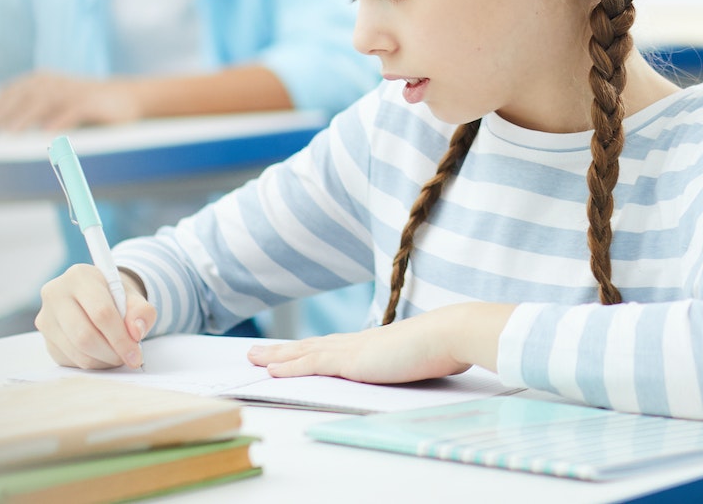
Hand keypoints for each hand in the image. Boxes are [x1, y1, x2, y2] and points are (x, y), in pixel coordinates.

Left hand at [0, 73, 143, 131]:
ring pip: (44, 102)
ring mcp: (73, 91)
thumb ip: (28, 111)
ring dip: (25, 119)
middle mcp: (54, 82)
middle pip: (22, 97)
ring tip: (9, 136)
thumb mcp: (53, 105)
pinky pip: (73, 111)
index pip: (10, 93)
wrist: (126, 98)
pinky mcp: (92, 102)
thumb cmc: (83, 107)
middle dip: (2, 116)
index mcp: (40, 81)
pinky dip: (59, 121)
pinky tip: (47, 135)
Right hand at [39, 264, 156, 369]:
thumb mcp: (134, 296)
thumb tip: (136, 332)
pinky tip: (103, 355)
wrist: (96, 297)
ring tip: (118, 355)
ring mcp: (46, 319)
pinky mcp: (46, 340)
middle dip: (111, 353)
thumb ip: (142, 311)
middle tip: (128, 357)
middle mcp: (55, 295)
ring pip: (77, 352)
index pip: (101, 312)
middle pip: (84, 336)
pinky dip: (92, 364)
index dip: (121, 338)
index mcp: (79, 276)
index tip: (136, 354)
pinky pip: (70, 361)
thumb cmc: (115, 296)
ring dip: (103, 361)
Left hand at [247, 304, 512, 384]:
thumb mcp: (422, 355)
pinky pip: (310, 364)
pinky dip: (289, 366)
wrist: (450, 333)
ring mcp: (352, 349)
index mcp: (374, 343)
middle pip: (311, 346)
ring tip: (252, 357)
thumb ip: (412, 360)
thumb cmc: (444, 345)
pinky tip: (270, 370)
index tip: (292, 350)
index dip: (309, 349)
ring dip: (276, 356)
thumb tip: (418, 365)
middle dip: (282, 350)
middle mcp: (358, 342)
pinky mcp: (350, 360)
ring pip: (303, 352)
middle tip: (256, 352)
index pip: (333, 346)